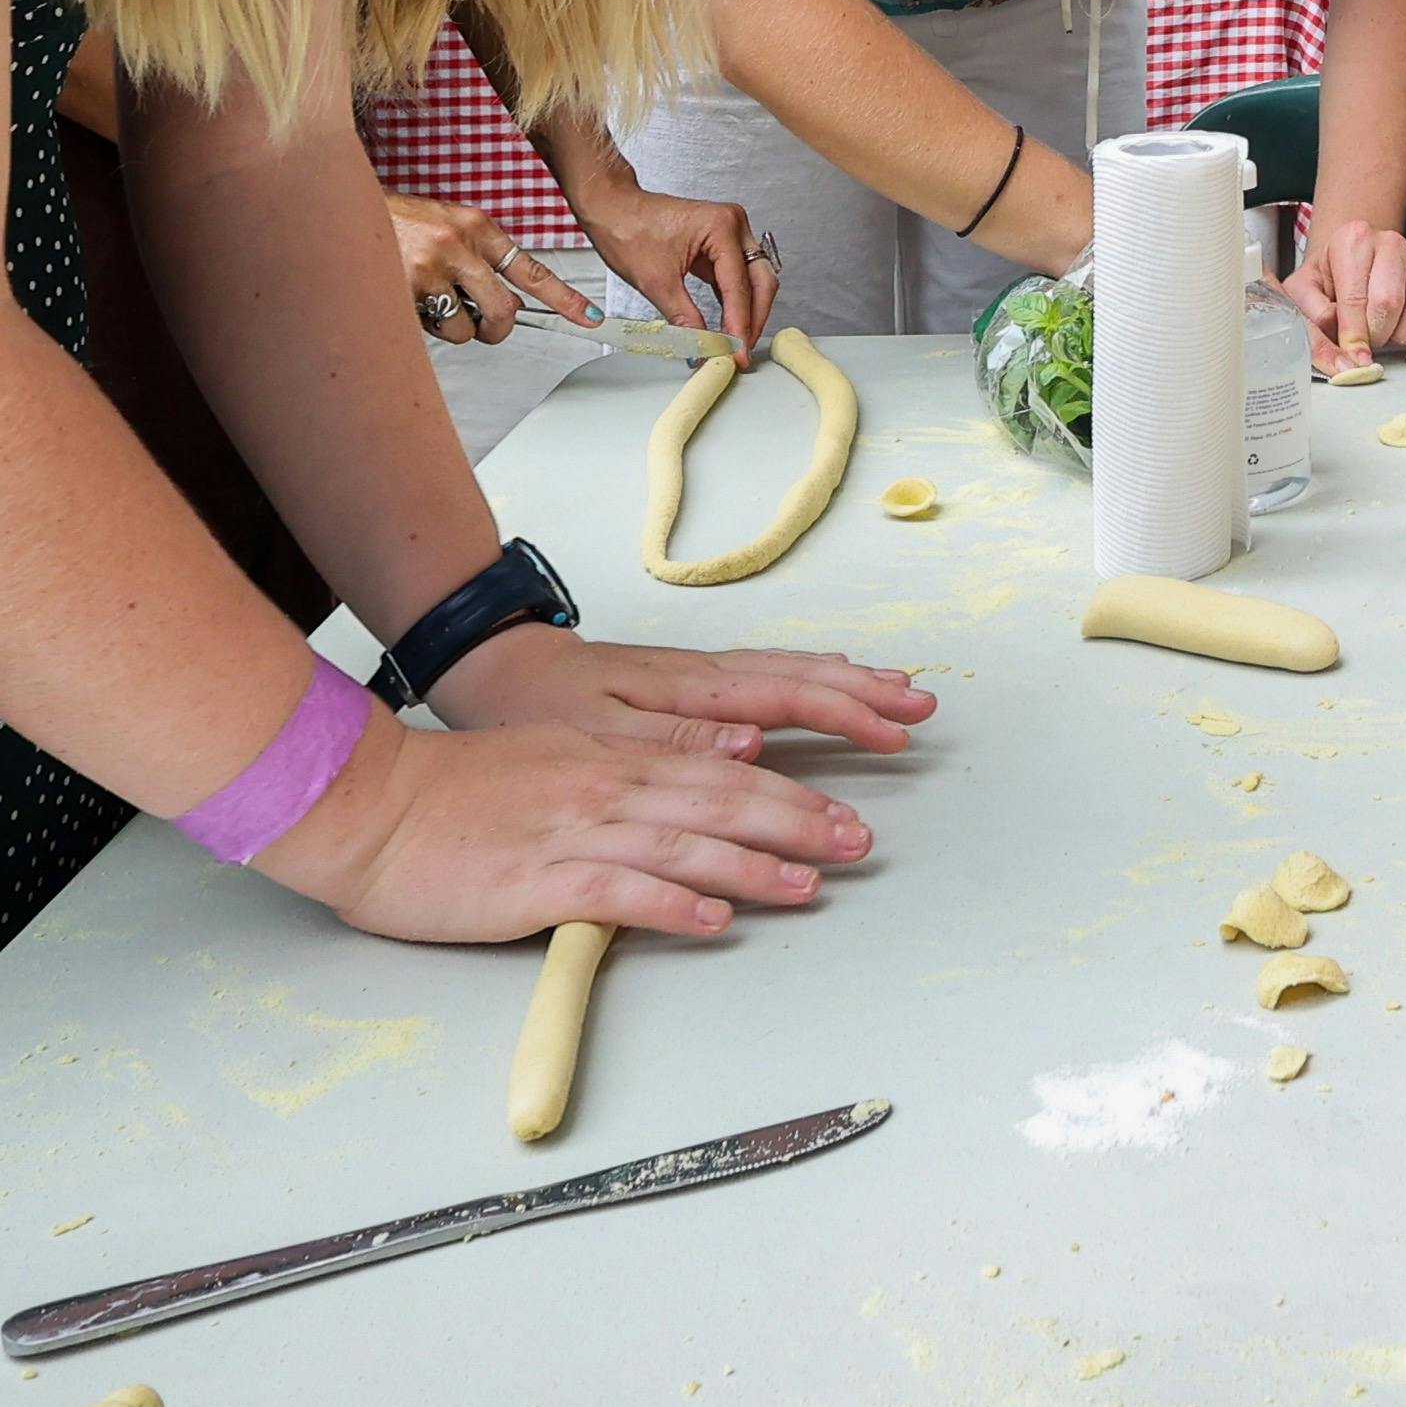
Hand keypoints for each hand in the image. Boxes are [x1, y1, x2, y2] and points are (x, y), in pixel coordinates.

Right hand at [260, 707, 874, 945]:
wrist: (370, 803)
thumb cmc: (449, 794)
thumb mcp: (547, 764)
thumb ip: (614, 777)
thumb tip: (680, 789)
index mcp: (606, 761)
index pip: (715, 774)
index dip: (783, 794)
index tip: (835, 812)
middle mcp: (603, 788)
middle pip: (719, 803)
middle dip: (796, 823)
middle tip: (857, 843)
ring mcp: (572, 833)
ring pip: (684, 846)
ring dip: (754, 866)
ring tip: (811, 885)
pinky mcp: (537, 881)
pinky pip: (618, 893)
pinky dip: (672, 906)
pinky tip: (716, 921)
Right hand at [390, 188, 584, 345]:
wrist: (346, 209)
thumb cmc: (398, 222)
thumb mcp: (447, 225)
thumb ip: (477, 256)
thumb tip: (503, 301)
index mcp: (477, 227)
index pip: (530, 269)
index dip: (563, 298)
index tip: (588, 316)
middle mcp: (459, 245)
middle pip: (503, 311)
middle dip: (496, 329)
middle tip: (482, 326)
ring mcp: (431, 268)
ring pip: (464, 328)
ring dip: (450, 327)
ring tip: (428, 301)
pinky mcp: (405, 289)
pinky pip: (428, 329)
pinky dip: (420, 324)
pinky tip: (406, 298)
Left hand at [429, 614, 935, 754]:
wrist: (482, 661)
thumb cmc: (528, 705)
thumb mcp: (590, 736)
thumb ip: (671, 743)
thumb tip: (752, 745)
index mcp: (683, 691)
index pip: (785, 698)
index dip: (845, 716)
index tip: (894, 734)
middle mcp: (697, 675)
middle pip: (799, 676)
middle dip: (865, 693)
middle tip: (922, 708)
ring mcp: (691, 672)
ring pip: (785, 669)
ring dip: (845, 681)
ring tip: (896, 691)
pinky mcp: (679, 680)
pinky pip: (762, 672)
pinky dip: (805, 676)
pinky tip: (824, 682)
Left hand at [571, 169, 777, 365]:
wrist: (611, 209)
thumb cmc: (627, 227)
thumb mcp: (656, 282)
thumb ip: (685, 318)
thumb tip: (702, 346)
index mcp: (721, 226)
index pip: (739, 287)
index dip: (739, 326)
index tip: (737, 353)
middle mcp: (733, 225)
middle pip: (759, 281)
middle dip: (752, 319)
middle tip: (741, 351)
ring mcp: (728, 232)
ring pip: (752, 280)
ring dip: (746, 312)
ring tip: (735, 342)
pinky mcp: (719, 243)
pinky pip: (736, 277)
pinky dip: (733, 301)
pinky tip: (727, 324)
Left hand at [1287, 213, 1405, 375]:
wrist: (1348, 255)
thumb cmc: (1326, 274)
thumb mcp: (1302, 290)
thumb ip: (1311, 322)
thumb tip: (1340, 355)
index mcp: (1353, 239)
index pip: (1356, 296)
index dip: (1353, 335)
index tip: (1352, 356)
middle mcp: (1390, 244)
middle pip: (1390, 302)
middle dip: (1374, 334)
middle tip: (1362, 342)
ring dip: (1401, 335)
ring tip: (1383, 337)